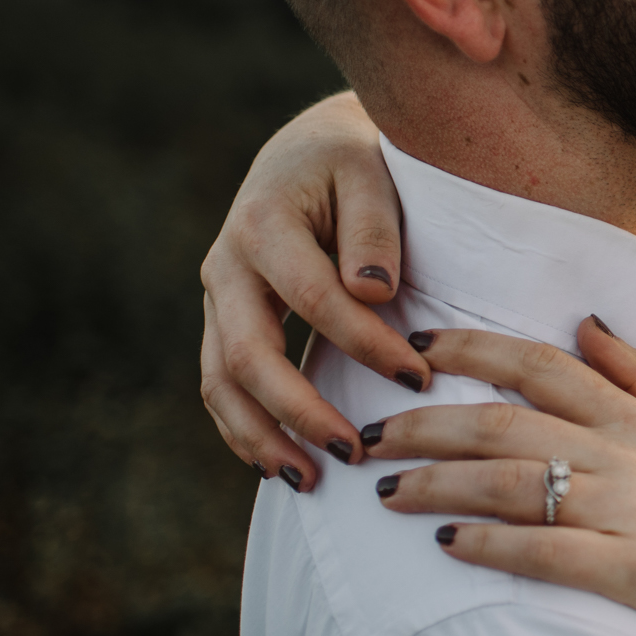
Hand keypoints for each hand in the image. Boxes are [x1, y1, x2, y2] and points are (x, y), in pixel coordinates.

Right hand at [199, 92, 432, 489]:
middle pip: (249, 354)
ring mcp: (218, 296)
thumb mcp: (370, 174)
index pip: (314, 297)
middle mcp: (226, 263)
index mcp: (263, 222)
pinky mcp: (223, 320)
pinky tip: (281, 466)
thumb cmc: (353, 163)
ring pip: (220, 381)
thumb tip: (373, 292)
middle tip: (354, 455)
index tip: (418, 377)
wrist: (306, 152)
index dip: (363, 341)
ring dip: (260, 438)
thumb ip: (374, 230)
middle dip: (299, 411)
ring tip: (309, 482)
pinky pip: (220, 384)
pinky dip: (245, 429)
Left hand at [368, 319, 635, 635]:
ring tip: (386, 493)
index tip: (414, 343)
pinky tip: (448, 548)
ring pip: (513, 483)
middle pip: (508, 422)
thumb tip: (586, 322)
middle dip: (427, 422)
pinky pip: (547, 552)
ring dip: (440, 485)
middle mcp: (633, 457)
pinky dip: (493, 546)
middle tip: (369, 430)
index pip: (542, 364)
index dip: (472, 348)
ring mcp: (634, 514)